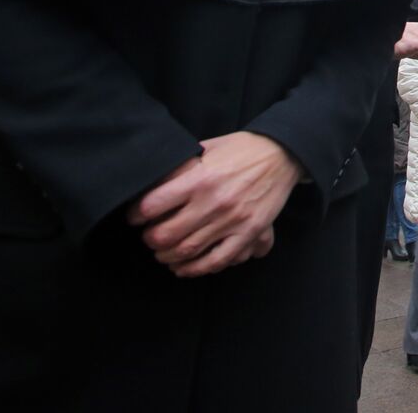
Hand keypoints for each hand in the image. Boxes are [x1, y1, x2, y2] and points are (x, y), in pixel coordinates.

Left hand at [126, 132, 302, 278]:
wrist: (283, 154)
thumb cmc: (243, 149)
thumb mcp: (208, 147)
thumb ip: (182, 165)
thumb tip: (153, 182)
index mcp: (200, 177)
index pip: (152, 205)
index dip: (136, 214)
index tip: (135, 217)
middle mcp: (214, 201)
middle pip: (166, 234)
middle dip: (151, 240)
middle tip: (149, 238)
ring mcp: (233, 219)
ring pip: (188, 251)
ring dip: (168, 257)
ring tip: (164, 253)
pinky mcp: (249, 231)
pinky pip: (218, 260)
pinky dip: (197, 269)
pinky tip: (186, 267)